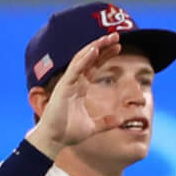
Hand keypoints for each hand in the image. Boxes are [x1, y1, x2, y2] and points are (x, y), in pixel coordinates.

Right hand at [26, 33, 127, 154]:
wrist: (55, 140)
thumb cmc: (69, 132)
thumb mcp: (94, 126)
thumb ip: (106, 122)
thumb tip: (120, 120)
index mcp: (80, 88)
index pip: (94, 66)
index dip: (105, 55)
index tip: (119, 47)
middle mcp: (74, 82)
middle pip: (89, 58)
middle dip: (102, 46)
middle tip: (116, 35)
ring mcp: (68, 83)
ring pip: (82, 59)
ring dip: (96, 47)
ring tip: (108, 38)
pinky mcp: (63, 87)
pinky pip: (75, 69)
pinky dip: (85, 59)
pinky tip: (95, 50)